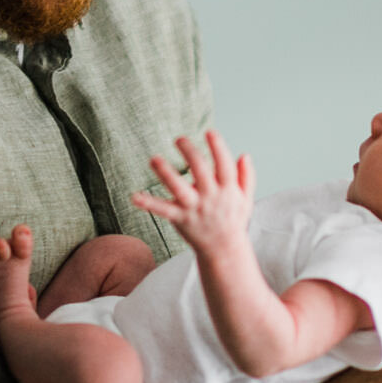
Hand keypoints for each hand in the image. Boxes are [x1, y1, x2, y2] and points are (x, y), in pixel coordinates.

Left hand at [131, 131, 255, 257]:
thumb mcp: (246, 199)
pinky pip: (163, 210)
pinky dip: (149, 203)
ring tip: (154, 159)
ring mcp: (194, 208)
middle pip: (201, 171)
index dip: (218, 148)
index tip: (210, 132)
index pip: (224, 166)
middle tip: (179, 139)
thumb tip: (244, 155)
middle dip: (190, 153)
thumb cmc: (233, 221)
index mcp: (228, 189)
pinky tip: (135, 196)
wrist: (224, 251)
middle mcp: (211, 197)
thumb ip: (246, 177)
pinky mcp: (180, 219)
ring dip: (166, 173)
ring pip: (179, 188)